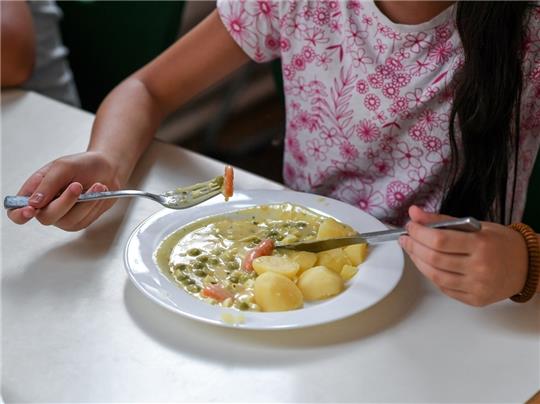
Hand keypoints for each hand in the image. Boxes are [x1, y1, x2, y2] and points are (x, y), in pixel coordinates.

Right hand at [7, 151, 122, 230]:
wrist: (107, 169)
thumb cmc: (82, 165)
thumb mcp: (63, 167)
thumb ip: (47, 184)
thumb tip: (33, 203)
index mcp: (34, 193)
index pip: (16, 211)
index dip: (19, 214)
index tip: (31, 209)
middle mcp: (46, 208)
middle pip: (46, 217)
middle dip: (64, 201)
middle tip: (77, 185)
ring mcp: (63, 217)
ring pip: (68, 220)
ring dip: (84, 202)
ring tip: (97, 185)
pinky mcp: (80, 221)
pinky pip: (84, 219)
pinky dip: (94, 204)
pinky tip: (99, 191)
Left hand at [399, 205, 527, 305]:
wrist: (527, 266)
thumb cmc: (501, 243)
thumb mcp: (475, 225)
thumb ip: (442, 220)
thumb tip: (414, 213)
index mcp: (480, 244)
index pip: (439, 239)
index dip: (419, 233)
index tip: (410, 226)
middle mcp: (479, 267)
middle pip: (434, 258)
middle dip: (414, 247)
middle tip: (406, 238)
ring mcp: (477, 286)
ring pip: (435, 276)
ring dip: (418, 262)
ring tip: (413, 251)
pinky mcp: (475, 299)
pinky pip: (444, 288)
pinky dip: (431, 275)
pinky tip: (427, 264)